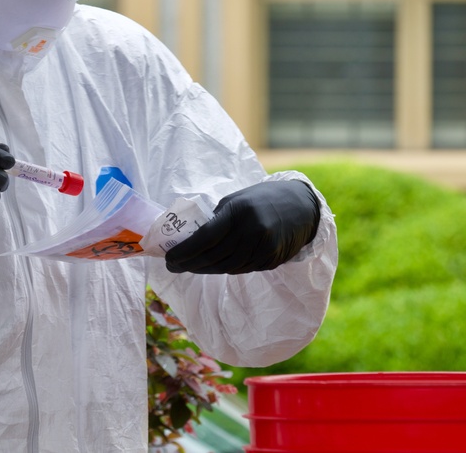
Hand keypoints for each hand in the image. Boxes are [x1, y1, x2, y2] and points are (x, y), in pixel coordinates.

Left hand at [164, 180, 319, 274]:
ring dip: (205, 270)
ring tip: (190, 267)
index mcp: (238, 211)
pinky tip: (213, 267)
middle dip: (190, 264)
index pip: (205, 237)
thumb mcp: (235, 201)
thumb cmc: (259, 200)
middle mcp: (252, 230)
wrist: (301, 205)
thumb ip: (215, 219)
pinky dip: (225, 269)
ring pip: (227, 267)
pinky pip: (243, 269)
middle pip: (214, 256)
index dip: (185, 251)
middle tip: (173, 267)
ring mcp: (264, 247)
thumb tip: (188, 239)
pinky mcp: (272, 259)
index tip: (169, 259)